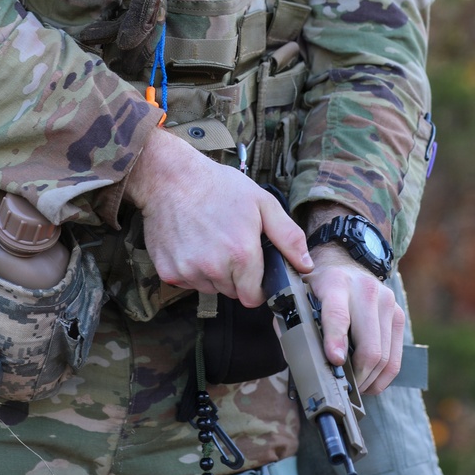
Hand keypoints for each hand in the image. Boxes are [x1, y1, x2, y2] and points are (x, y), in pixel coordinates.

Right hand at [124, 127, 311, 306]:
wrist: (171, 177)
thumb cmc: (218, 186)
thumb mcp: (262, 203)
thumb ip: (288, 237)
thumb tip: (306, 265)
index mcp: (241, 255)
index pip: (253, 297)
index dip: (256, 285)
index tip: (252, 269)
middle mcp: (214, 269)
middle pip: (231, 292)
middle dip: (235, 276)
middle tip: (229, 244)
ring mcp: (188, 272)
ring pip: (209, 288)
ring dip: (212, 273)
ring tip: (209, 240)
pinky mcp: (168, 271)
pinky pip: (187, 282)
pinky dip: (191, 269)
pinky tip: (191, 244)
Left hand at [307, 245, 404, 394]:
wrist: (344, 262)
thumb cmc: (316, 287)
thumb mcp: (299, 297)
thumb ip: (295, 324)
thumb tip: (297, 360)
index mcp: (334, 283)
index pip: (337, 314)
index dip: (336, 340)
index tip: (335, 361)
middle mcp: (365, 290)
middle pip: (369, 345)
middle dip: (356, 375)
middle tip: (344, 390)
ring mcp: (386, 301)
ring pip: (384, 356)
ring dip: (369, 380)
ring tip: (355, 389)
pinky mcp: (398, 314)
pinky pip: (395, 357)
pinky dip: (382, 376)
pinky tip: (369, 382)